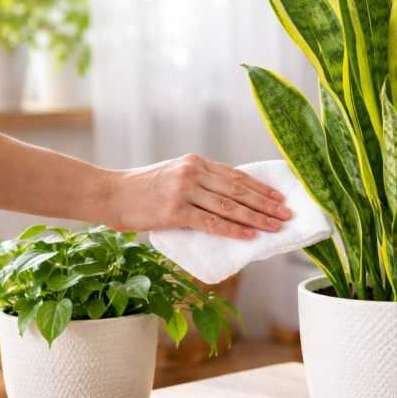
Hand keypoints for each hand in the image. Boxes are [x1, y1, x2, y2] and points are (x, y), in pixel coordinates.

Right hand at [105, 154, 291, 238]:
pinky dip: (233, 229)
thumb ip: (200, 183)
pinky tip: (250, 235)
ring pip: (230, 206)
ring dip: (256, 218)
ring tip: (275, 226)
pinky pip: (211, 222)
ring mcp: (184, 191)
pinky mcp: (175, 211)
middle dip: (266, 204)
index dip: (261, 188)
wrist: (110, 194)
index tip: (280, 198)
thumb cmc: (142, 189)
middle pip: (239, 190)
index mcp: (196, 163)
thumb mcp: (174, 175)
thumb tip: (230, 200)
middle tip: (286, 214)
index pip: (237, 176)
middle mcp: (193, 173)